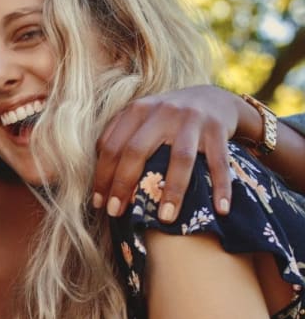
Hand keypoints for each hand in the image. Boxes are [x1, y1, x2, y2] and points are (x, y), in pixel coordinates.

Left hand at [93, 86, 238, 221]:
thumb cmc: (167, 119)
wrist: (213, 99)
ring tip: (165, 219)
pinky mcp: (217, 129)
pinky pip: (219, 162)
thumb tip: (98, 179)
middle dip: (123, 185)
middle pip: (137, 151)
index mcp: (138, 111)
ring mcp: (191, 120)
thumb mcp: (141, 118)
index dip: (102, 176)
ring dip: (173, 192)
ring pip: (180, 159)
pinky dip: (221, 186)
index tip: (99, 204)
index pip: (112, 146)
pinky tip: (220, 210)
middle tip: (117, 214)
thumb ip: (118, 137)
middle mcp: (162, 112)